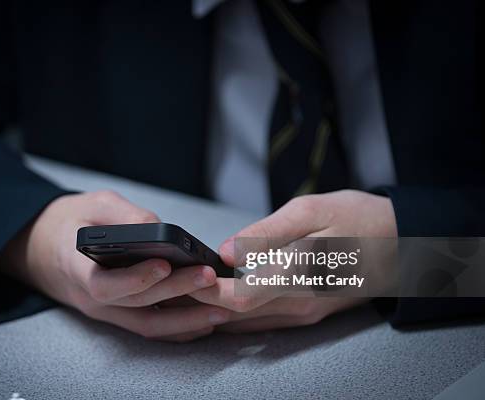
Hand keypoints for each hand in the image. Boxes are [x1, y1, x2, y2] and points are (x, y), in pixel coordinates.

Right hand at [0, 191, 229, 340]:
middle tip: (208, 277)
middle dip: (176, 292)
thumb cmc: (69, 222)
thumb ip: (124, 215)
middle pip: (136, 303)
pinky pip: (148, 327)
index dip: (135, 278)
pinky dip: (176, 329)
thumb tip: (160, 229)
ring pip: (146, 325)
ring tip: (219, 309)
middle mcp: (90, 298)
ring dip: (184, 321)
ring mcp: (105, 311)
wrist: (42, 248)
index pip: (105, 284)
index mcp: (76, 268)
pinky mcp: (118, 314)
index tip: (164, 265)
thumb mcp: (93, 205)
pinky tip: (204, 322)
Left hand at [189, 190, 397, 332]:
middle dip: (199, 298)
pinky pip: (261, 319)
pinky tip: (220, 293)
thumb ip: (266, 234)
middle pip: (234, 313)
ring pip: (245, 320)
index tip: (178, 273)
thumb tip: (227, 251)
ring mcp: (303, 313)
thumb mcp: (312, 211)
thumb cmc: (360, 221)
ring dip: (213, 306)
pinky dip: (234, 310)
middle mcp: (299, 304)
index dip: (201, 289)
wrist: (403, 244)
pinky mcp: (306, 313)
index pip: (236, 296)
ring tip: (189, 283)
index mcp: (298, 276)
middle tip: (173, 278)